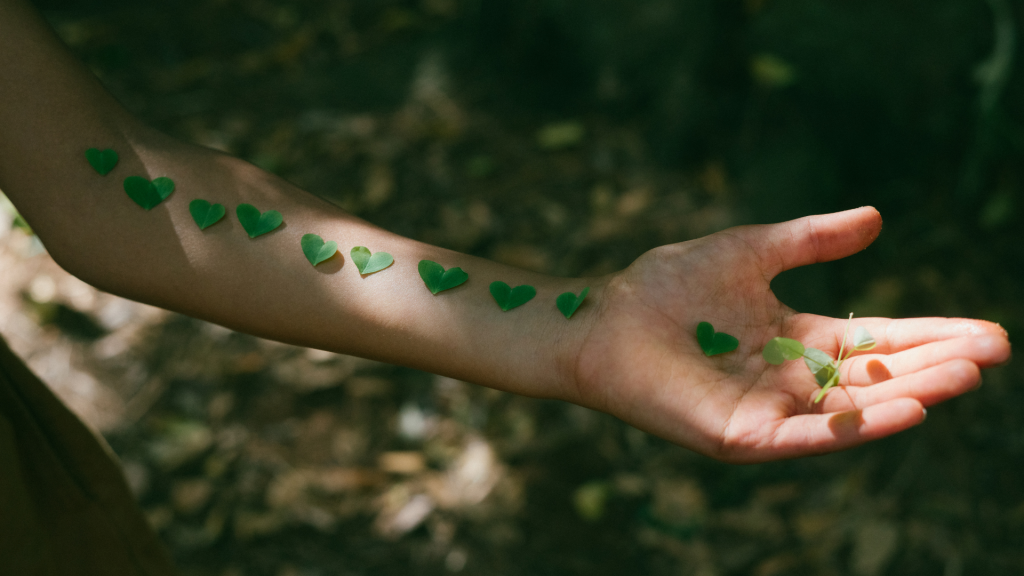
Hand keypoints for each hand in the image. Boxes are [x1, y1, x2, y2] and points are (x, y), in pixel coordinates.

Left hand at [573, 207, 1010, 462]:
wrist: (601, 319)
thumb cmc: (665, 287)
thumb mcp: (750, 252)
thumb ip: (809, 240)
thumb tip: (877, 218)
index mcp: (796, 338)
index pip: (877, 341)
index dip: (929, 335)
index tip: (985, 330)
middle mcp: (791, 379)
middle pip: (877, 377)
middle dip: (935, 365)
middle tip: (993, 352)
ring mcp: (770, 410)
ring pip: (855, 409)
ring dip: (912, 394)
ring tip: (965, 375)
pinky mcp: (745, 435)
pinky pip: (812, 436)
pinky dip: (859, 426)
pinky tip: (906, 409)